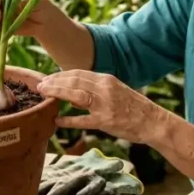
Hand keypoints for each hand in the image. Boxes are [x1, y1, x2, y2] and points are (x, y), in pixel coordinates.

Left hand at [37, 70, 167, 144]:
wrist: (153, 121)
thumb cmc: (133, 108)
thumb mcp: (115, 91)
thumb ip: (95, 90)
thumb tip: (71, 95)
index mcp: (106, 79)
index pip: (78, 73)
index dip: (60, 75)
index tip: (47, 79)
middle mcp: (105, 88)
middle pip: (74, 81)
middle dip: (54, 82)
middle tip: (39, 86)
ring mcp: (105, 104)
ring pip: (76, 95)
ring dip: (57, 93)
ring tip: (44, 96)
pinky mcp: (106, 121)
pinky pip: (83, 120)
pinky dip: (69, 120)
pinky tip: (57, 121)